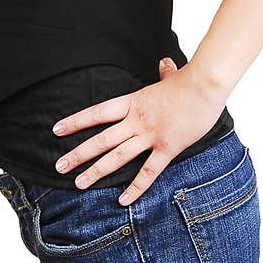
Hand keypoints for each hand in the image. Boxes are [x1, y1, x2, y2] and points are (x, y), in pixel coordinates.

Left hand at [52, 57, 227, 204]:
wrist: (205, 85)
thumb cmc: (190, 80)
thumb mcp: (172, 76)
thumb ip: (165, 72)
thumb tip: (164, 62)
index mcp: (133, 102)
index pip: (97, 113)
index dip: (76, 122)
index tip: (57, 130)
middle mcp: (136, 120)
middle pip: (100, 140)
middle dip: (78, 154)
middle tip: (59, 166)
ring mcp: (150, 135)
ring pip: (117, 157)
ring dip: (96, 172)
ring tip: (78, 184)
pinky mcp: (167, 148)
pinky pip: (148, 172)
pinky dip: (135, 188)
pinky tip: (122, 200)